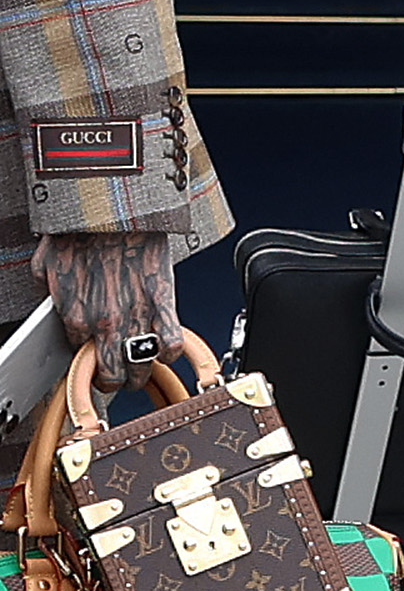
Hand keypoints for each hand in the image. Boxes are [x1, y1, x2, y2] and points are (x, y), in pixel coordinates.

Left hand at [35, 231, 177, 406]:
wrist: (113, 208)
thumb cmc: (81, 228)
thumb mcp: (46, 259)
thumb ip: (47, 285)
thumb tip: (47, 293)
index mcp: (74, 315)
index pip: (78, 356)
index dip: (85, 358)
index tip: (89, 357)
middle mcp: (104, 322)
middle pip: (111, 374)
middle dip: (113, 382)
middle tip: (115, 378)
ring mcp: (136, 315)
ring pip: (140, 365)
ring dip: (140, 374)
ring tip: (140, 372)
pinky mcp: (163, 302)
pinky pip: (170, 342)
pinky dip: (170, 352)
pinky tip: (166, 351)